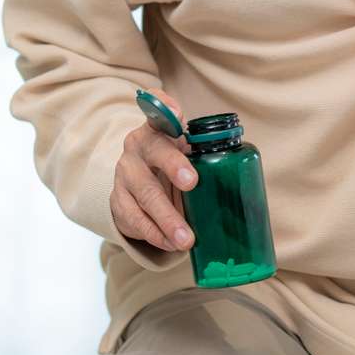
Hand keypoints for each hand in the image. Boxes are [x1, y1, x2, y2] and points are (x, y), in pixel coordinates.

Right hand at [110, 86, 198, 251]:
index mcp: (157, 129)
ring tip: (185, 240)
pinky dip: (154, 234)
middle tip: (192, 184)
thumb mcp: (185, 148)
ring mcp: (124, 174)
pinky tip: (170, 244)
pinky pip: (133, 219)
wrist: (138, 176)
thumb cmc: (173, 159)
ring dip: (166, 219)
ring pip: (144, 195)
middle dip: (173, 169)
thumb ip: (202, 149)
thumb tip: (237, 174)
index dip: (166, 110)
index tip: (179, 116)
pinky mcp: (117, 200)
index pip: (159, 114)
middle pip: (155, 156)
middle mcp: (137, 148)